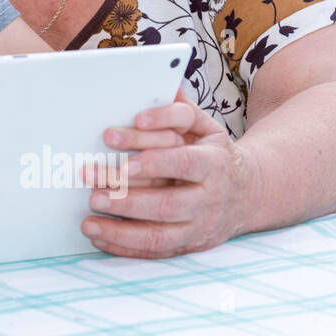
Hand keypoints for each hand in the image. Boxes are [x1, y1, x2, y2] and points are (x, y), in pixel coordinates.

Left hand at [81, 87, 253, 257]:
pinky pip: (155, 252)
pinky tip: (98, 237)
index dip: (153, 159)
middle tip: (91, 183)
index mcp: (213, 164)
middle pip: (167, 203)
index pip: (183, 162)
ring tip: (87, 219)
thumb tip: (163, 83)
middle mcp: (208, 200)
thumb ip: (181, 110)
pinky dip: (124, 247)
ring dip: (120, 229)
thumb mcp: (206, 126)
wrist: (248, 193)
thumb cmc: (213, 152)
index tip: (120, 152)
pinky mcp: (188, 246)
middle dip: (126, 196)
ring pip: (160, 235)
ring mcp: (199, 227)